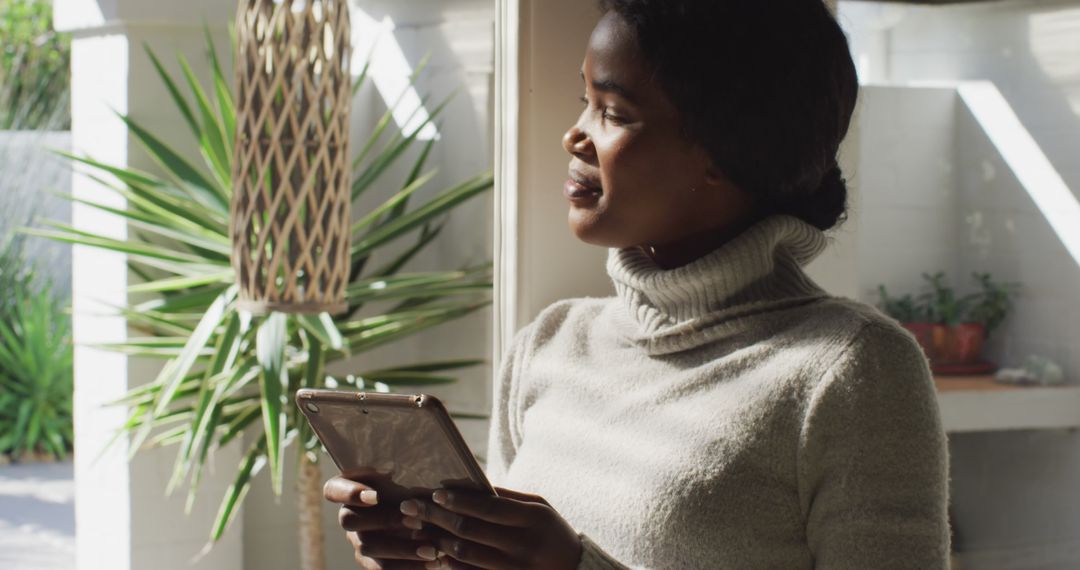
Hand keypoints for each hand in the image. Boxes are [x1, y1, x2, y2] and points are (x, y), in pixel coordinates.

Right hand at [324, 475, 442, 568]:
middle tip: (416, 522)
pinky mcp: (369, 561)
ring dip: (402, 549)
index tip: (375, 496)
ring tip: (431, 550)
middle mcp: (348, 515)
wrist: (424, 517)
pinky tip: (432, 563)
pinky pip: (382, 568)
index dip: (349, 493)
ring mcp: (356, 540)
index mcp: (349, 489)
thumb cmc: (413, 490)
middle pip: (350, 520)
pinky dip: (408, 566)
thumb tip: (399, 477)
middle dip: (384, 521)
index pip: (333, 490)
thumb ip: (402, 480)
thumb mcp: (408, 481)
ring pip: (368, 547)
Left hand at [399, 487, 582, 569]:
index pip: (488, 508)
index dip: (459, 501)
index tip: (435, 493)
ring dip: (437, 542)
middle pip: (470, 530)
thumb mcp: (538, 508)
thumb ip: (506, 497)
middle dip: (436, 518)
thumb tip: (469, 483)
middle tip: (410, 508)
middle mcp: (523, 546)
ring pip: (465, 556)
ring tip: (417, 530)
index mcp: (533, 519)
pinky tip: (434, 555)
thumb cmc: (552, 532)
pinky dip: (450, 565)